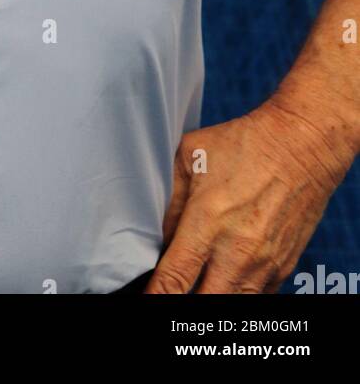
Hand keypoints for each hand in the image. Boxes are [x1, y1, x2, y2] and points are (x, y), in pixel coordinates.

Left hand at [145, 99, 352, 292]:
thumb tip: (160, 239)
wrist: (302, 144)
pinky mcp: (283, 268)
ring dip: (212, 296)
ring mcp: (263, 264)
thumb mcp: (190, 156)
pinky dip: (237, 293)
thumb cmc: (244, 144)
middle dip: (182, 302)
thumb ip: (170, 202)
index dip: (157, 295)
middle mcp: (237, 251)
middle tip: (172, 288)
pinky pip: (255, 297)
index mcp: (208, 222)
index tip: (147, 297)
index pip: (175, 279)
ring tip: (199, 281)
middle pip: (204, 303)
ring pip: (232, 304)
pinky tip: (224, 278)